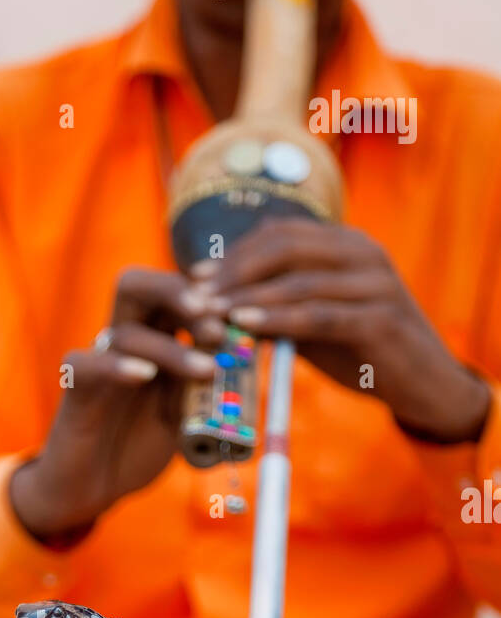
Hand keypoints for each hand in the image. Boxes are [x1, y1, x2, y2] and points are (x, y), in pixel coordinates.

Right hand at [10, 268, 225, 541]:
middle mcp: (122, 341)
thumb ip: (209, 387)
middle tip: (216, 321)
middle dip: (179, 294)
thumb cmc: (139, 445)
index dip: (202, 292)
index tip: (236, 308)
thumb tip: (248, 364)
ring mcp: (97, 360)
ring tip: (206, 371)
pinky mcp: (75, 386)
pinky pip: (89, 364)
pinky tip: (145, 376)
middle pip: (138, 285)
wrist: (94, 485)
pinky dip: (118, 367)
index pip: (172, 294)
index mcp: (152, 338)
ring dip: (171, 349)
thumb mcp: (187, 414)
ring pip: (126, 333)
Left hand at [196, 217, 490, 444]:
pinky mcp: (380, 318)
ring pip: (299, 279)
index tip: (194, 278)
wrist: (423, 384)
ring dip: (249, 296)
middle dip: (234, 270)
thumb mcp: (315, 323)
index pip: (280, 233)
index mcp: (346, 244)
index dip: (233, 253)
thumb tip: (216, 304)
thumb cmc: (363, 351)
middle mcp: (363, 253)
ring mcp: (375, 282)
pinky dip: (278, 319)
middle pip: (285, 246)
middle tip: (196, 296)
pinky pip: (319, 314)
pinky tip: (246, 326)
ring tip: (211, 313)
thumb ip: (278, 307)